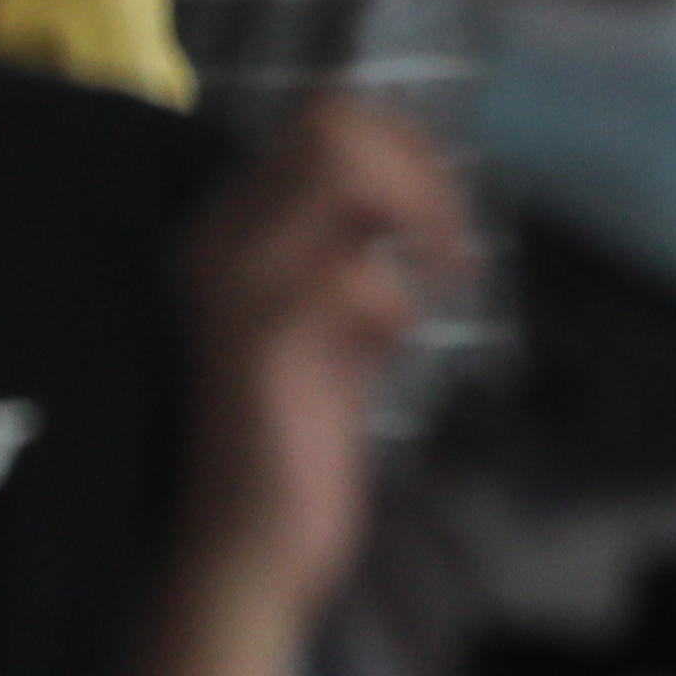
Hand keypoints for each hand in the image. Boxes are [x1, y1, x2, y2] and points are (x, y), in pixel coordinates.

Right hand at [170, 94, 463, 609]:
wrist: (239, 559)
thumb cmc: (295, 446)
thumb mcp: (337, 333)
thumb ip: (361, 260)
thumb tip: (429, 204)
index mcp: (234, 232)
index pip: (317, 117)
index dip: (404, 143)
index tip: (448, 211)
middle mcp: (221, 239)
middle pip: (329, 118)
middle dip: (418, 163)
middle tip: (454, 245)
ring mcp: (235, 284)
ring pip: (337, 163)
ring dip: (416, 209)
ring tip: (444, 277)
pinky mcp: (261, 341)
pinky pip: (351, 275)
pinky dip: (397, 303)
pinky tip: (397, 356)